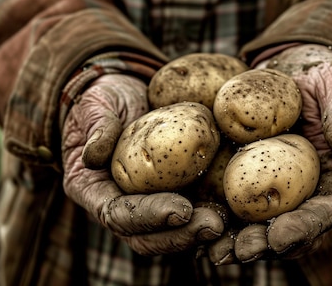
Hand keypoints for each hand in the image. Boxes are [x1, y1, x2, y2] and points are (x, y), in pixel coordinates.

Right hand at [61, 74, 224, 255]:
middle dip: (181, 235)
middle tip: (214, 225)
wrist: (125, 93)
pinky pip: (193, 214)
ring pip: (173, 234)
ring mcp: (150, 205)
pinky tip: (238, 212)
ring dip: (201, 234)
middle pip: (148, 238)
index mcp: (94, 191)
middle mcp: (121, 207)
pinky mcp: (175, 195)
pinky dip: (215, 217)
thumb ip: (97, 129)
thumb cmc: (104, 100)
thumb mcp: (94, 107)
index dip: (149, 216)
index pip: (118, 216)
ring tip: (230, 223)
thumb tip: (93, 157)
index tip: (181, 209)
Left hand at [209, 44, 331, 262]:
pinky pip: (230, 199)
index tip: (281, 236)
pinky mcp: (244, 176)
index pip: (328, 209)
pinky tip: (193, 224)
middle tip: (241, 250)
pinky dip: (215, 215)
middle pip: (290, 227)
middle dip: (265, 244)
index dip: (306, 226)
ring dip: (237, 240)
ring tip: (214, 252)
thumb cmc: (322, 74)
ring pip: (258, 223)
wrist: (290, 67)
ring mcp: (273, 186)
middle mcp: (305, 189)